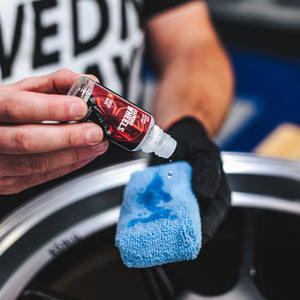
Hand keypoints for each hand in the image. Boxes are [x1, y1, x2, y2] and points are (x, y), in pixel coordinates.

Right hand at [0, 69, 107, 194]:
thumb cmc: (6, 108)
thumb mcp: (24, 90)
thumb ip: (56, 83)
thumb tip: (89, 83)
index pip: (18, 107)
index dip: (51, 108)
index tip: (81, 107)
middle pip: (26, 140)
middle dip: (68, 137)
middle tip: (95, 133)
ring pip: (35, 164)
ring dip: (73, 155)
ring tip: (97, 145)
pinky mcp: (6, 182)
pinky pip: (38, 178)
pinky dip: (66, 167)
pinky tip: (83, 156)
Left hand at [152, 117, 230, 243]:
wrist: (177, 138)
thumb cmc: (195, 144)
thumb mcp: (205, 153)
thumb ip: (208, 172)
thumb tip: (204, 198)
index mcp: (217, 195)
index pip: (213, 218)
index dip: (204, 231)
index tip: (193, 240)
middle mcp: (200, 203)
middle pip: (193, 226)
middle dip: (180, 236)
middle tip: (168, 241)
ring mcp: (182, 203)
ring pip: (175, 222)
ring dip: (164, 229)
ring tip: (152, 234)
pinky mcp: (166, 201)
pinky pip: (160, 212)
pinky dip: (152, 217)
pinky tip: (142, 220)